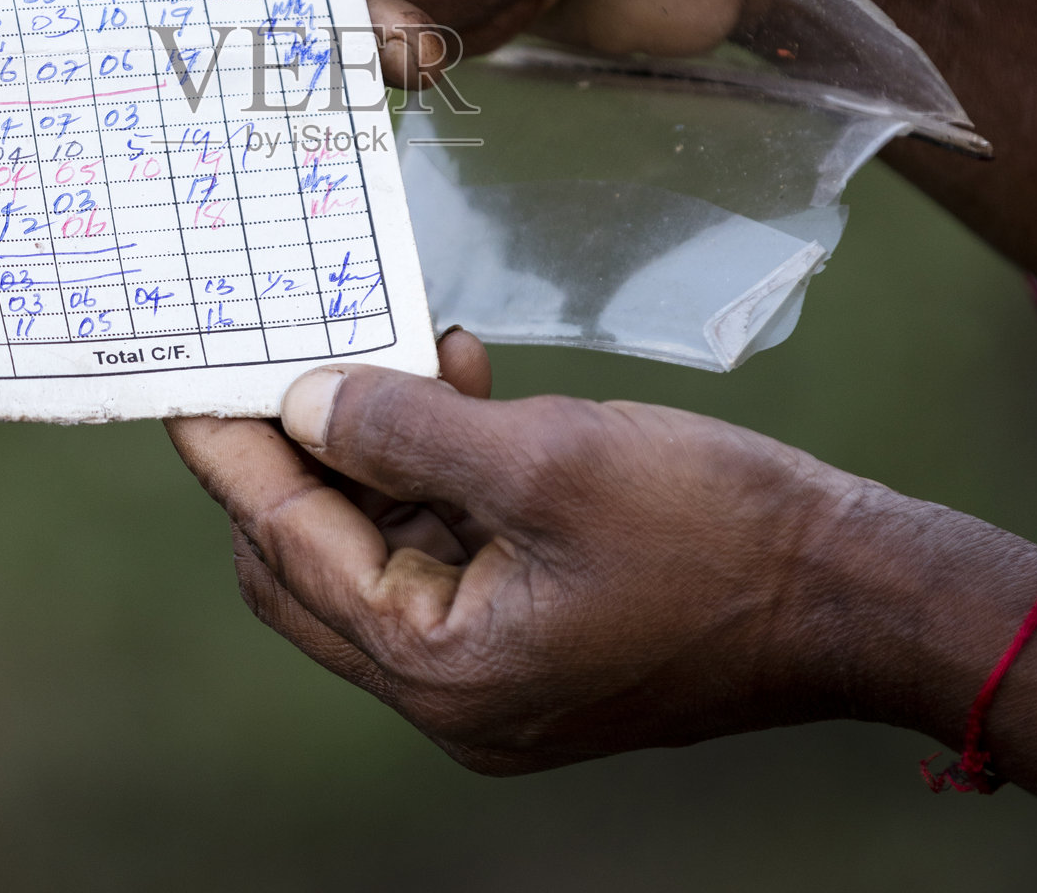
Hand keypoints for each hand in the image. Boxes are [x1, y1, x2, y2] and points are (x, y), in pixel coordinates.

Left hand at [168, 334, 1036, 832]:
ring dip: (375, 447)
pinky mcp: (532, 631)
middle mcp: (449, 687)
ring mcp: (492, 666)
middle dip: (292, 452)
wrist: (851, 590)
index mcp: (438, 667)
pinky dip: (435, 469)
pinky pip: (445, 545)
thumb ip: (404, 429)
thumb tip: (302, 401)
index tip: (185, 378)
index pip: (285, 544)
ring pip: (377, 546)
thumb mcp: (543, 459)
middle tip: (276, 353)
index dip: (229, 452)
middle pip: (311, 561)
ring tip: (402, 348)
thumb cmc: (710, 528)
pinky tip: (462, 381)